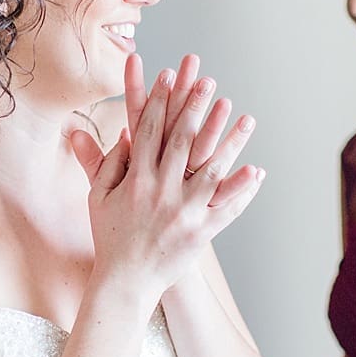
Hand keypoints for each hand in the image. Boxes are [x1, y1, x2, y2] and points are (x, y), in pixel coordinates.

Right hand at [70, 53, 262, 298]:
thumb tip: (123, 135)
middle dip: (195, 107)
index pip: (148, 130)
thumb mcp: (98, 198)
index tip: (168, 74)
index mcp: (135, 180)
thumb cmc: (109, 237)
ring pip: (212, 170)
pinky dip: (242, 190)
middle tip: (208, 81)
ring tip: (247, 118)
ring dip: (231, 142)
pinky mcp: (201, 233)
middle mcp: (160, 192)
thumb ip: (108, 165)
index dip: (158, 100)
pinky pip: (226, 209)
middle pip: (182, 141)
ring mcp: (183, 213)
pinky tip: (257, 171)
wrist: (125, 282)